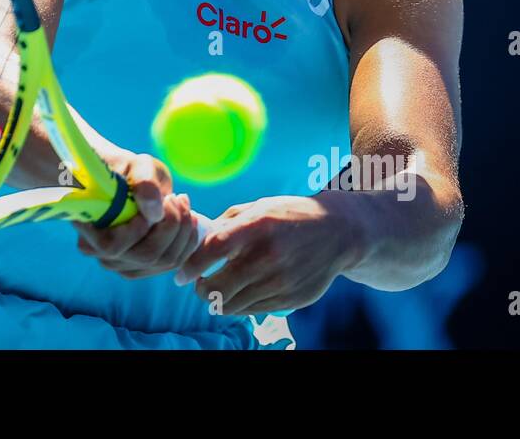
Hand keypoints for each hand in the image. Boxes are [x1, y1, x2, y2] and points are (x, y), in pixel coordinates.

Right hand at [73, 151, 200, 278]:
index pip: (113, 245)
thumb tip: (155, 212)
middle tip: (176, 198)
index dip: (138, 229)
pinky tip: (186, 216)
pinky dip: (187, 240)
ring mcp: (122, 264)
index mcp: (87, 228)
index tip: (159, 200)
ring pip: (164, 261)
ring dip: (182, 231)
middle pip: (146, 256)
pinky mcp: (144, 266)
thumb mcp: (136, 165)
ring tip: (181, 202)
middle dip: (171, 226)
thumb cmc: (127, 168)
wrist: (127, 178)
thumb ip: (144, 182)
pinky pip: (173, 262)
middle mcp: (101, 254)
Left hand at [174, 194, 366, 313]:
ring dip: (220, 301)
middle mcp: (269, 256)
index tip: (181, 274)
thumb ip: (225, 224)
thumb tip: (193, 240)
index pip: (213, 249)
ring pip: (233, 305)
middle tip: (200, 285)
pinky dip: (241, 304)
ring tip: (218, 289)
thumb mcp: (258, 208)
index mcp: (258, 226)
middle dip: (202, 291)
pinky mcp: (292, 300)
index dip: (191, 265)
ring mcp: (282, 281)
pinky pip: (253, 311)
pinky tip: (243, 291)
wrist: (338, 232)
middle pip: (220, 288)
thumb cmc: (290, 216)